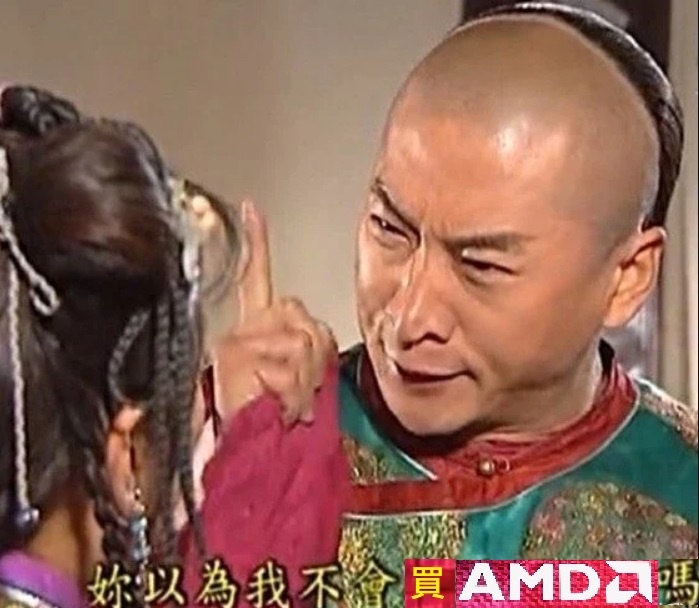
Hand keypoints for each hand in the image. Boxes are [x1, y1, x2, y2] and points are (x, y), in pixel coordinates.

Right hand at [208, 200, 335, 424]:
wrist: (251, 458)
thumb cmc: (276, 419)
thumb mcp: (298, 373)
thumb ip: (305, 340)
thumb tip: (309, 331)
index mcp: (255, 327)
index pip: (255, 275)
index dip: (255, 242)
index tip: (252, 209)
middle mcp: (242, 328)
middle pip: (299, 312)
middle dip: (313, 352)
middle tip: (300, 389)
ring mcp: (237, 341)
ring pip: (300, 338)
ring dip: (306, 378)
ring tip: (289, 403)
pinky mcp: (235, 356)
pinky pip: (289, 362)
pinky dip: (296, 391)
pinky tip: (281, 408)